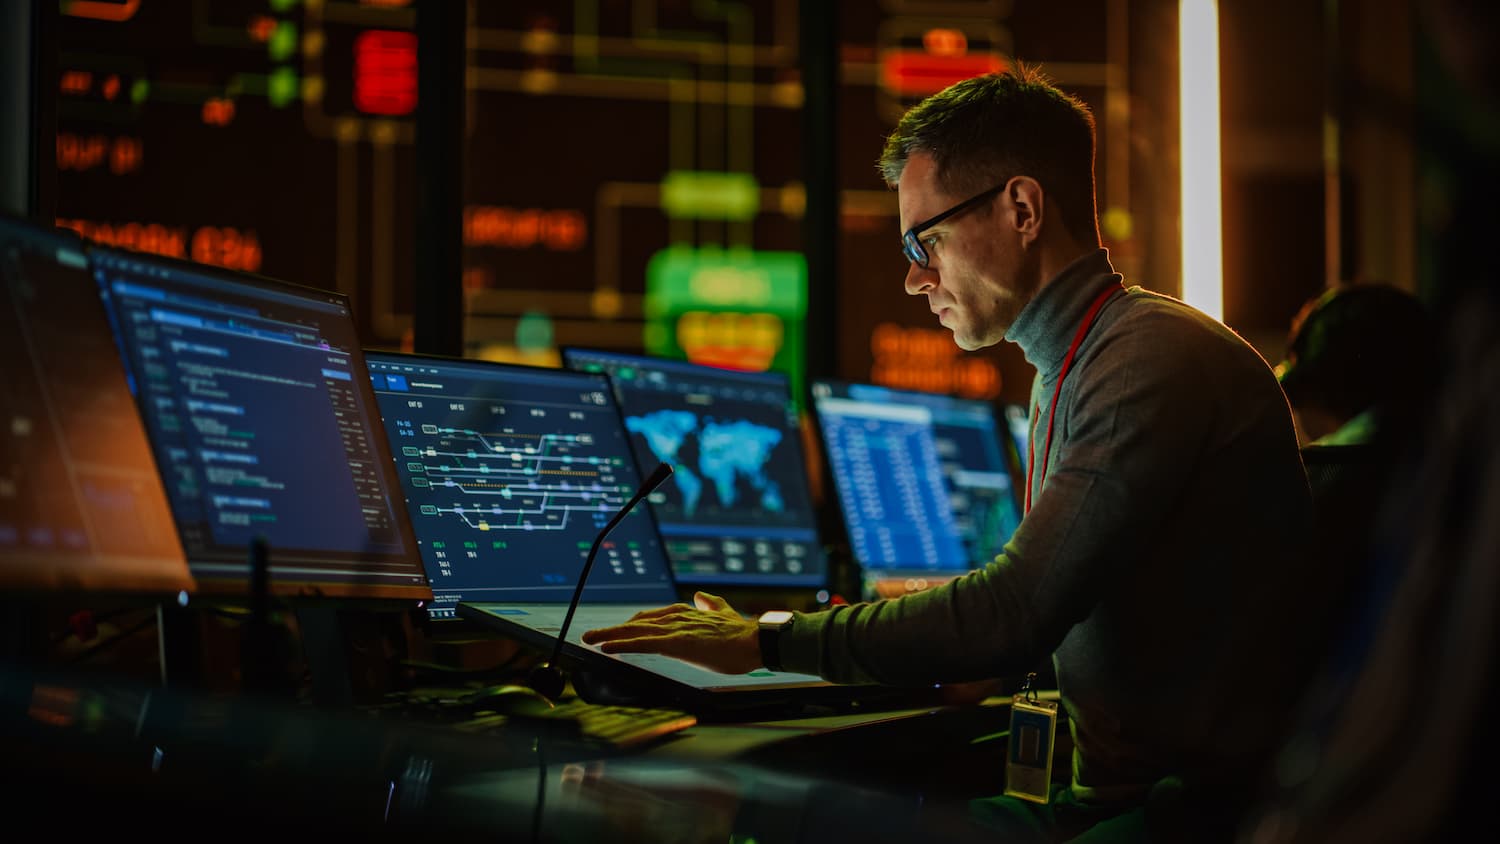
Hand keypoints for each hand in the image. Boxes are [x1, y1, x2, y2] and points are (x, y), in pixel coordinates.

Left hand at [581, 591, 762, 673]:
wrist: (755, 641)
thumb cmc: (742, 635)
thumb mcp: (724, 615)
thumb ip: (711, 605)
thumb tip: (701, 595)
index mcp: (685, 613)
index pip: (650, 618)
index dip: (631, 625)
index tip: (615, 631)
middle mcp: (676, 617)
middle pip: (636, 623)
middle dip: (611, 629)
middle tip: (590, 636)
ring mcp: (675, 629)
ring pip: (635, 631)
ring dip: (609, 635)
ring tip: (590, 639)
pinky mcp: (677, 643)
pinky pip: (643, 644)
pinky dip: (623, 644)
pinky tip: (607, 647)